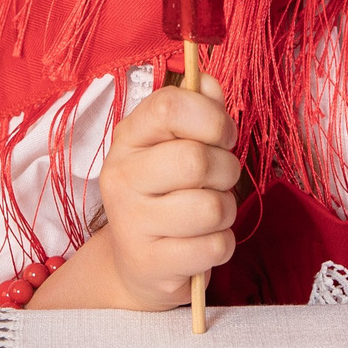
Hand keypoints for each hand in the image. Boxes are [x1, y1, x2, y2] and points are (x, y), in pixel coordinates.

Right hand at [29, 76, 240, 310]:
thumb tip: (209, 83)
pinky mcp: (149, 263)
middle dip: (226, 171)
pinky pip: (214, 247)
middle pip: (196, 160)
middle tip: (219, 180)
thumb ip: (197, 109)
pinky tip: (202, 243)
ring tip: (210, 214)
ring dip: (226, 210)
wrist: (137, 264)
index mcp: (129, 137)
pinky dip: (221, 245)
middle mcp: (121, 176)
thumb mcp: (176, 146)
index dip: (212, 118)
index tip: (222, 135)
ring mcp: (130, 222)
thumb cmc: (167, 194)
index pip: (170, 106)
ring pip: (211, 208)